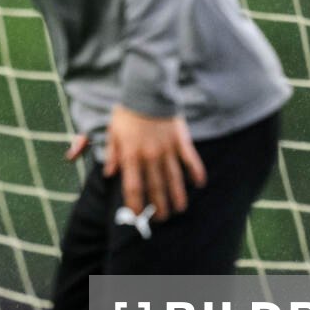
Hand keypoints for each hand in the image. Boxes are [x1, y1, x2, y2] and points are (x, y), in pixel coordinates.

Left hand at [102, 105, 206, 221]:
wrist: (147, 90)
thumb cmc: (127, 112)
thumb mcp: (113, 131)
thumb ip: (112, 154)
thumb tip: (109, 174)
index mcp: (131, 155)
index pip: (133, 187)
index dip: (134, 205)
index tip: (136, 217)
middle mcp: (150, 156)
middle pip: (155, 187)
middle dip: (158, 206)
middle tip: (160, 219)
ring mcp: (167, 149)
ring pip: (174, 178)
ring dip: (177, 196)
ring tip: (179, 209)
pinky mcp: (181, 140)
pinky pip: (190, 159)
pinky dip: (196, 171)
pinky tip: (200, 183)